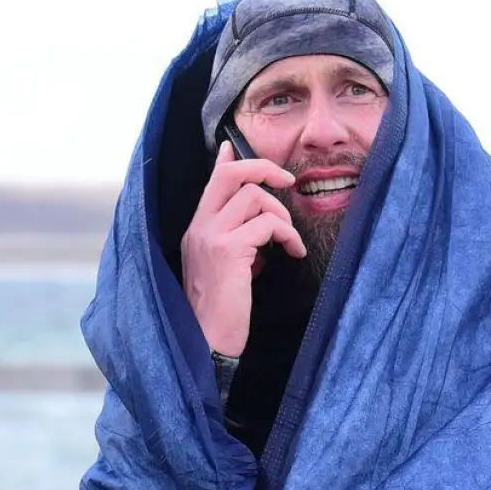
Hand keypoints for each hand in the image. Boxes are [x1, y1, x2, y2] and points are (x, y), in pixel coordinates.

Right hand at [180, 144, 305, 357]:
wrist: (207, 342)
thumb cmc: (222, 311)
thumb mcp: (226, 268)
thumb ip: (239, 242)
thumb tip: (261, 226)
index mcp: (197, 230)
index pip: (210, 183)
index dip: (226, 161)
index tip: (232, 147)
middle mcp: (199, 227)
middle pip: (230, 175)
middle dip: (264, 169)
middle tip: (288, 182)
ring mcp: (210, 236)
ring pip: (255, 197)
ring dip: (283, 216)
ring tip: (289, 241)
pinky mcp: (227, 251)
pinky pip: (267, 224)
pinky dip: (288, 235)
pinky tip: (293, 253)